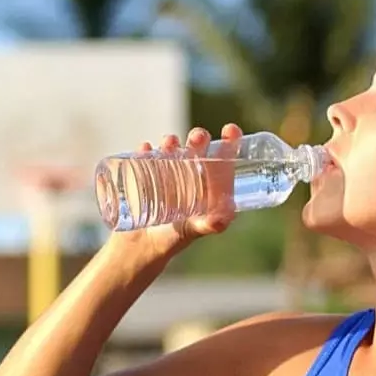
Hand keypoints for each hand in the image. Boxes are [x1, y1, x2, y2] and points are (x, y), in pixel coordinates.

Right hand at [109, 123, 242, 256]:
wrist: (143, 245)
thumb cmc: (175, 238)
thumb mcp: (193, 230)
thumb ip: (209, 225)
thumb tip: (221, 220)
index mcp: (208, 184)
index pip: (222, 159)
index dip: (229, 142)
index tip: (231, 129)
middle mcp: (190, 174)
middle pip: (197, 149)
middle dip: (198, 139)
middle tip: (197, 136)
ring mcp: (168, 172)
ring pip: (172, 150)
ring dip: (172, 142)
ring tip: (170, 142)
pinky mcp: (145, 174)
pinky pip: (146, 157)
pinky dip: (146, 151)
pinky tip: (145, 149)